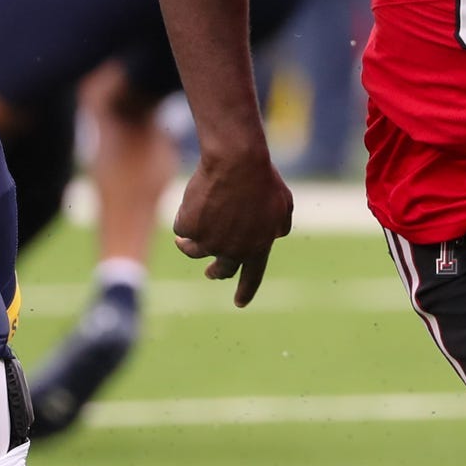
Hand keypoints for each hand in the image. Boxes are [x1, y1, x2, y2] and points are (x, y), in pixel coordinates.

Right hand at [172, 145, 292, 306]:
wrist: (236, 162)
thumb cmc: (262, 177)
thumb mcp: (283, 203)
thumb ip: (280, 224)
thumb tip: (276, 235)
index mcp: (259, 246)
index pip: (253, 276)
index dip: (245, 291)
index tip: (240, 303)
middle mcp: (234, 250)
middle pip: (221, 269)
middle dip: (215, 273)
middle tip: (210, 272)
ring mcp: (210, 241)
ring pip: (195, 250)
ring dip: (190, 244)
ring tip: (186, 236)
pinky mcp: (189, 229)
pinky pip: (183, 228)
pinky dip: (185, 218)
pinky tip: (191, 204)